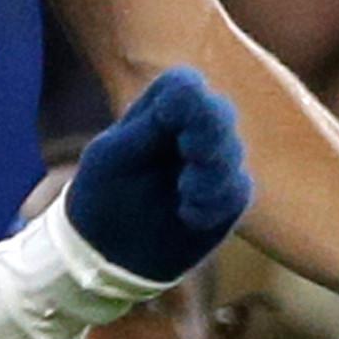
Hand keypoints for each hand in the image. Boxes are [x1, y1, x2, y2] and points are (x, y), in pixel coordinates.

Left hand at [64, 68, 250, 281]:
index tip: (166, 121)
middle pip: (219, 113)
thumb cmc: (102, 194)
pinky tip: (188, 215)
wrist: (111, 252)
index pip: (186, 86)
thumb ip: (151, 126)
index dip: (186, 101)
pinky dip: (212, 204)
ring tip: (183, 196)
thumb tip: (192, 95)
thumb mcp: (112, 157)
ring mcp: (215, 161)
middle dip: (207, 135)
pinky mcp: (229, 194)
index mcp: (158, 109)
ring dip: (209, 176)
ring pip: (232, 153)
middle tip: (189, 154)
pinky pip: (236, 190)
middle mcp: (193, 128)